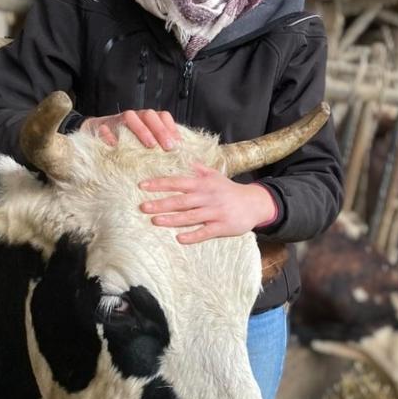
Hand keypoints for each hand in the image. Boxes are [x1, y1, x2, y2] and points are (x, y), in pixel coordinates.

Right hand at [81, 109, 181, 149]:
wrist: (95, 133)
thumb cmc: (126, 142)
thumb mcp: (143, 144)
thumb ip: (158, 145)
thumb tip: (178, 155)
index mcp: (146, 119)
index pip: (163, 116)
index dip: (172, 128)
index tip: (179, 144)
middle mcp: (134, 116)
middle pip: (149, 115)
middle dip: (160, 130)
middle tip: (168, 147)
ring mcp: (117, 120)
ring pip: (130, 116)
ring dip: (141, 130)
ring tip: (150, 145)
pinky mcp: (101, 126)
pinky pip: (105, 128)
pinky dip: (109, 135)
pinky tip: (115, 145)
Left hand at [139, 164, 276, 243]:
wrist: (255, 203)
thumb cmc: (230, 190)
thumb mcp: (215, 176)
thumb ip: (198, 169)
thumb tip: (184, 159)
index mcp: (203, 184)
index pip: (177, 182)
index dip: (160, 184)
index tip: (143, 186)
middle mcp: (208, 197)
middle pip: (181, 201)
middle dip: (161, 204)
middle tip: (142, 207)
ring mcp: (216, 212)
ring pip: (190, 217)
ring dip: (172, 219)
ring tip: (155, 221)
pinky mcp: (223, 227)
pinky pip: (206, 232)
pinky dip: (193, 236)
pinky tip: (180, 238)